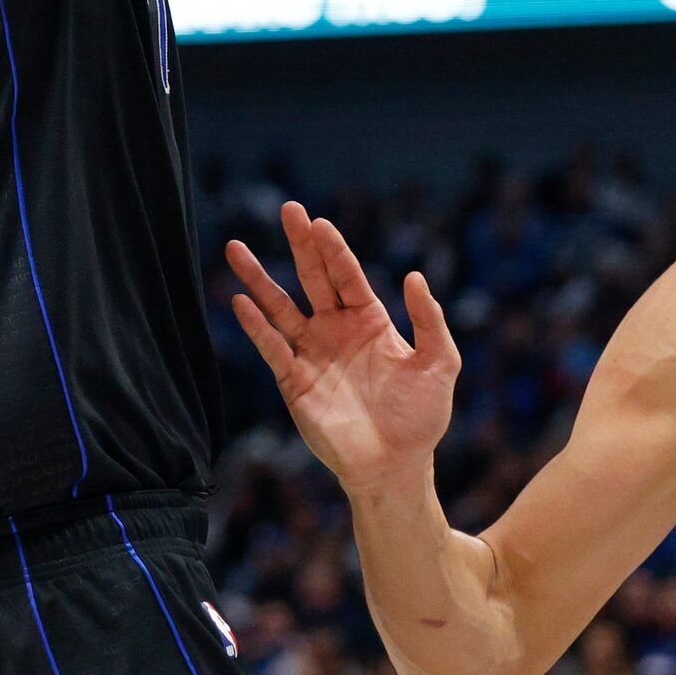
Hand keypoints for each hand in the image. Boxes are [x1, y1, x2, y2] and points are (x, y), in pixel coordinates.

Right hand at [228, 202, 459, 495]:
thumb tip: (415, 276)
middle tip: (287, 208)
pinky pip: (273, 348)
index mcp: (369, 320)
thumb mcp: (439, 362)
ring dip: (259, 278)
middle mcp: (335, 331)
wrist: (396, 466)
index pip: (347, 275)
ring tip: (236, 248)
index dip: (334, 249)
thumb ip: (429, 320)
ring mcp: (312, 355)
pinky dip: (256, 326)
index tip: (319, 221)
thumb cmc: (421, 416)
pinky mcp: (294, 383)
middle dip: (300, 245)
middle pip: (313, 278)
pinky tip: (240, 302)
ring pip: (281, 308)